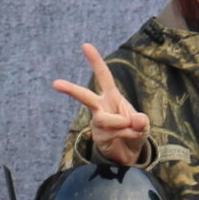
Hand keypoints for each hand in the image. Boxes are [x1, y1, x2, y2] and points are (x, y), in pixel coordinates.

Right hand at [52, 44, 149, 166]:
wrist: (129, 154)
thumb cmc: (134, 131)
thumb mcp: (143, 124)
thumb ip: (141, 121)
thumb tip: (136, 121)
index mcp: (112, 96)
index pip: (103, 76)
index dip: (95, 61)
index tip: (85, 46)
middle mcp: (101, 107)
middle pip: (85, 96)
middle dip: (70, 89)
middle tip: (55, 83)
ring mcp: (97, 122)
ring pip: (106, 120)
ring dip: (124, 125)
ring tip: (131, 130)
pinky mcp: (98, 136)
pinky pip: (114, 134)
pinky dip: (127, 136)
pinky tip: (127, 139)